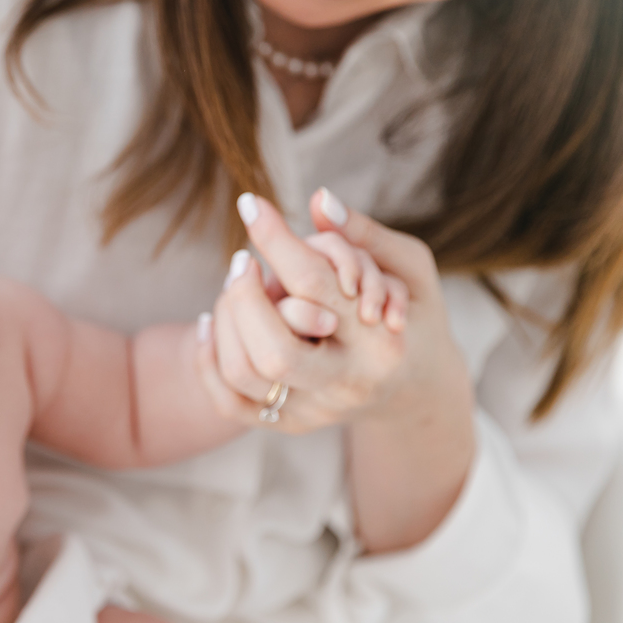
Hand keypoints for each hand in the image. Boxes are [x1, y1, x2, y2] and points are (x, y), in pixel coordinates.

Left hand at [197, 188, 473, 550]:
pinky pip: (227, 401)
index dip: (276, 240)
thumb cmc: (413, 315)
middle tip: (243, 261)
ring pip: (244, 374)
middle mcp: (347, 384)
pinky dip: (208, 359)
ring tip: (235, 287)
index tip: (250, 205)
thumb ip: (365, 234)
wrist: (413, 389)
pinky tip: (212, 323)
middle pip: (274, 350)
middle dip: (243, 297)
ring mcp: (315, 412)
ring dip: (225, 322)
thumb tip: (318, 198)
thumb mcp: (410, 267)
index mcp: (381, 342)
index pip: (315, 286)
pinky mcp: (288, 424)